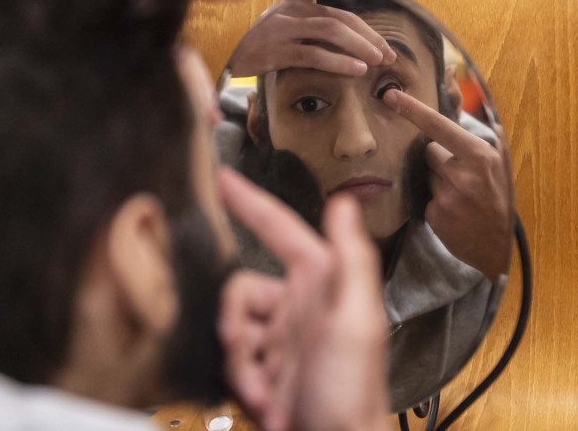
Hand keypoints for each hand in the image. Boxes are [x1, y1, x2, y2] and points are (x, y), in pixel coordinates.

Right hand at [219, 168, 388, 430]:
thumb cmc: (352, 389)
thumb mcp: (355, 321)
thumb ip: (351, 260)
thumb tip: (345, 202)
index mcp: (321, 283)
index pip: (279, 230)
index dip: (251, 202)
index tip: (221, 178)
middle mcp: (299, 304)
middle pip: (241, 287)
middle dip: (235, 318)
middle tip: (246, 350)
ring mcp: (280, 337)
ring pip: (232, 324)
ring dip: (239, 357)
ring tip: (263, 387)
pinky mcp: (265, 366)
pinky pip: (232, 357)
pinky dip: (240, 377)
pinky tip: (264, 400)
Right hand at [228, 0, 396, 77]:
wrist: (224, 60)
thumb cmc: (257, 44)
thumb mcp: (281, 23)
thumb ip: (306, 12)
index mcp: (296, 3)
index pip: (340, 13)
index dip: (366, 30)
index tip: (384, 47)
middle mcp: (290, 12)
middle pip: (339, 20)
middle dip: (368, 38)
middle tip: (386, 56)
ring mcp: (282, 30)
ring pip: (329, 33)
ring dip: (358, 47)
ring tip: (376, 62)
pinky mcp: (274, 51)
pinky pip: (313, 54)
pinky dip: (337, 62)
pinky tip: (354, 70)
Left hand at [383, 89, 511, 281]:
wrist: (495, 245)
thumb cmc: (497, 193)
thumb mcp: (495, 155)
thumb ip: (472, 115)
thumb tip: (452, 76)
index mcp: (479, 156)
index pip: (438, 127)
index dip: (413, 110)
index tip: (391, 96)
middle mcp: (462, 176)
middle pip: (428, 151)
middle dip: (439, 158)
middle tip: (460, 175)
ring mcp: (447, 197)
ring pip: (425, 173)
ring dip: (436, 179)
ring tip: (458, 194)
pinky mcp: (434, 215)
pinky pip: (423, 195)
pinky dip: (433, 198)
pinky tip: (451, 209)